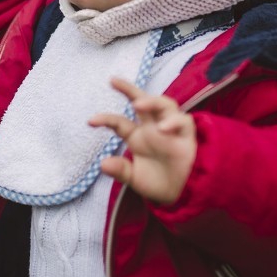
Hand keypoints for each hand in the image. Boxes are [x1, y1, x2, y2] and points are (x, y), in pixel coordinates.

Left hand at [89, 77, 196, 205]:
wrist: (180, 195)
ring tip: (138, 105)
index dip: (106, 119)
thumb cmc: (156, 182)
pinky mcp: (186, 135)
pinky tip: (163, 128)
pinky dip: (174, 121)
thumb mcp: (134, 178)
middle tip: (112, 81)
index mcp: (137, 136)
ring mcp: (170, 129)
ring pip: (165, 104)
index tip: (90, 121)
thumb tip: (103, 164)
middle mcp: (152, 127)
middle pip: (142, 101)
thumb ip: (120, 171)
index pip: (119, 122)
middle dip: (128, 89)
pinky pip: (184, 121)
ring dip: (152, 101)